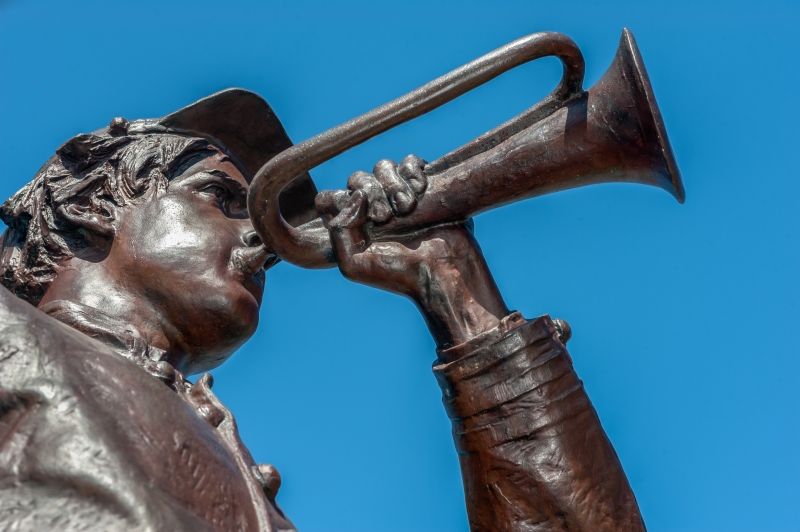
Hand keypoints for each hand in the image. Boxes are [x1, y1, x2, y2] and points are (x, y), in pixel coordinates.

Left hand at [316, 155, 508, 348]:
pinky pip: (409, 162)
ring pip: (383, 167)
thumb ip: (338, 230)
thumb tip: (356, 195)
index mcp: (352, 225)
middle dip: (371, 192)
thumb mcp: (352, 265)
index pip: (329, 198)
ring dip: (393, 184)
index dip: (338, 200)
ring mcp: (398, 196)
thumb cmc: (398, 274)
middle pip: (357, 178)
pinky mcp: (423, 188)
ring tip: (408, 208)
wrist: (442, 272)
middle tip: (386, 217)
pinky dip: (412, 170)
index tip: (359, 218)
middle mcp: (372, 209)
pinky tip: (421, 189)